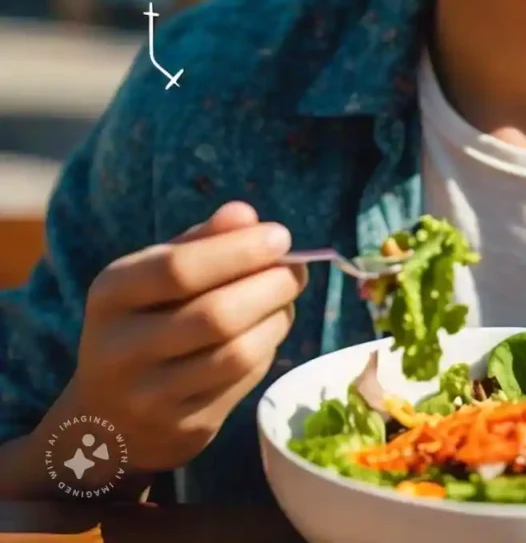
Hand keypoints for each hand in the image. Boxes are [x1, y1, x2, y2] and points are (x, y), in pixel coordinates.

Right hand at [65, 201, 307, 473]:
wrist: (109, 416)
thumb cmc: (146, 318)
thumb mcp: (156, 271)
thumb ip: (202, 239)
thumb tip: (246, 216)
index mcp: (112, 295)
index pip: (178, 269)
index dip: (239, 250)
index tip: (281, 236)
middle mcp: (121, 349)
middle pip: (216, 315)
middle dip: (272, 286)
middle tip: (297, 270)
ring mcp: (150, 397)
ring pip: (238, 353)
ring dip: (278, 318)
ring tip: (285, 298)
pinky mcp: (184, 428)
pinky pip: (245, 381)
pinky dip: (269, 348)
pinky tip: (267, 330)